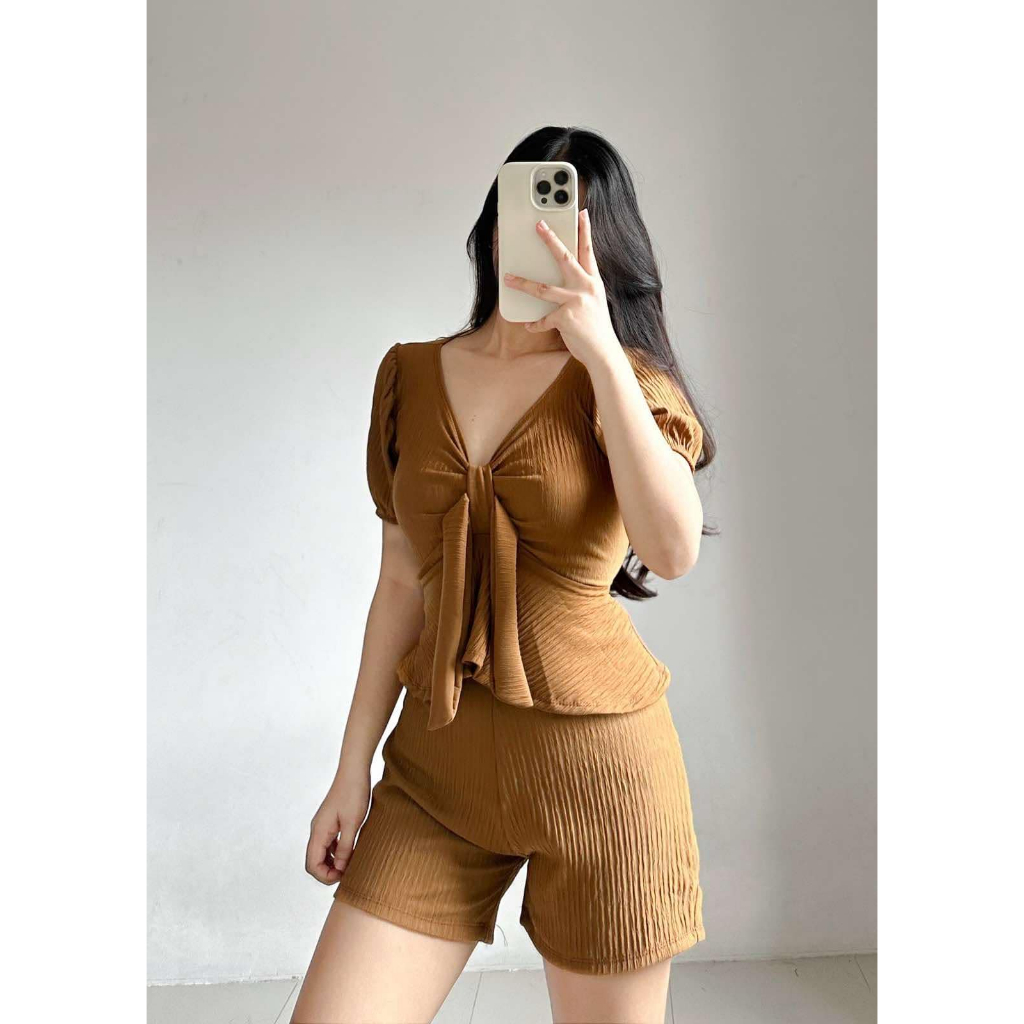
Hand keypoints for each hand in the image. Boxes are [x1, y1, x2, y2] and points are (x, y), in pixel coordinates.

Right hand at [304, 763, 369, 883]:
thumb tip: (340, 868)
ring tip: (350, 865)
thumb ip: (345, 847)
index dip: (325, 876)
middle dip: (328, 872)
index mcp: (318, 832)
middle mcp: (317, 830)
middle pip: (314, 861)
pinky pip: (329, 843)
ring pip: (321, 853)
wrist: (354, 770)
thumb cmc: (354, 793)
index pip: (312, 865)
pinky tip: (350, 852)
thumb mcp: (353, 823)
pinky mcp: (330, 821)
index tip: (343, 876)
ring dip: (332, 863)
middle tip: (348, 874)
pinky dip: (336, 852)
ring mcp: (323, 825)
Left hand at [503, 209, 620, 368]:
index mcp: (593, 282)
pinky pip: (543, 319)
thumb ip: (581, 287)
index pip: (588, 250)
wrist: (603, 351)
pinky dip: (535, 323)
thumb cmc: (596, 328)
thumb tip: (562, 278)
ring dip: (523, 283)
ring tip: (509, 278)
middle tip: (539, 225)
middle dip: (550, 240)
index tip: (581, 212)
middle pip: (565, 258)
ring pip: (543, 288)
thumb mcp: (594, 302)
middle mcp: (586, 288)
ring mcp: (576, 302)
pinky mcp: (566, 318)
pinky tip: (529, 325)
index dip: (585, 230)